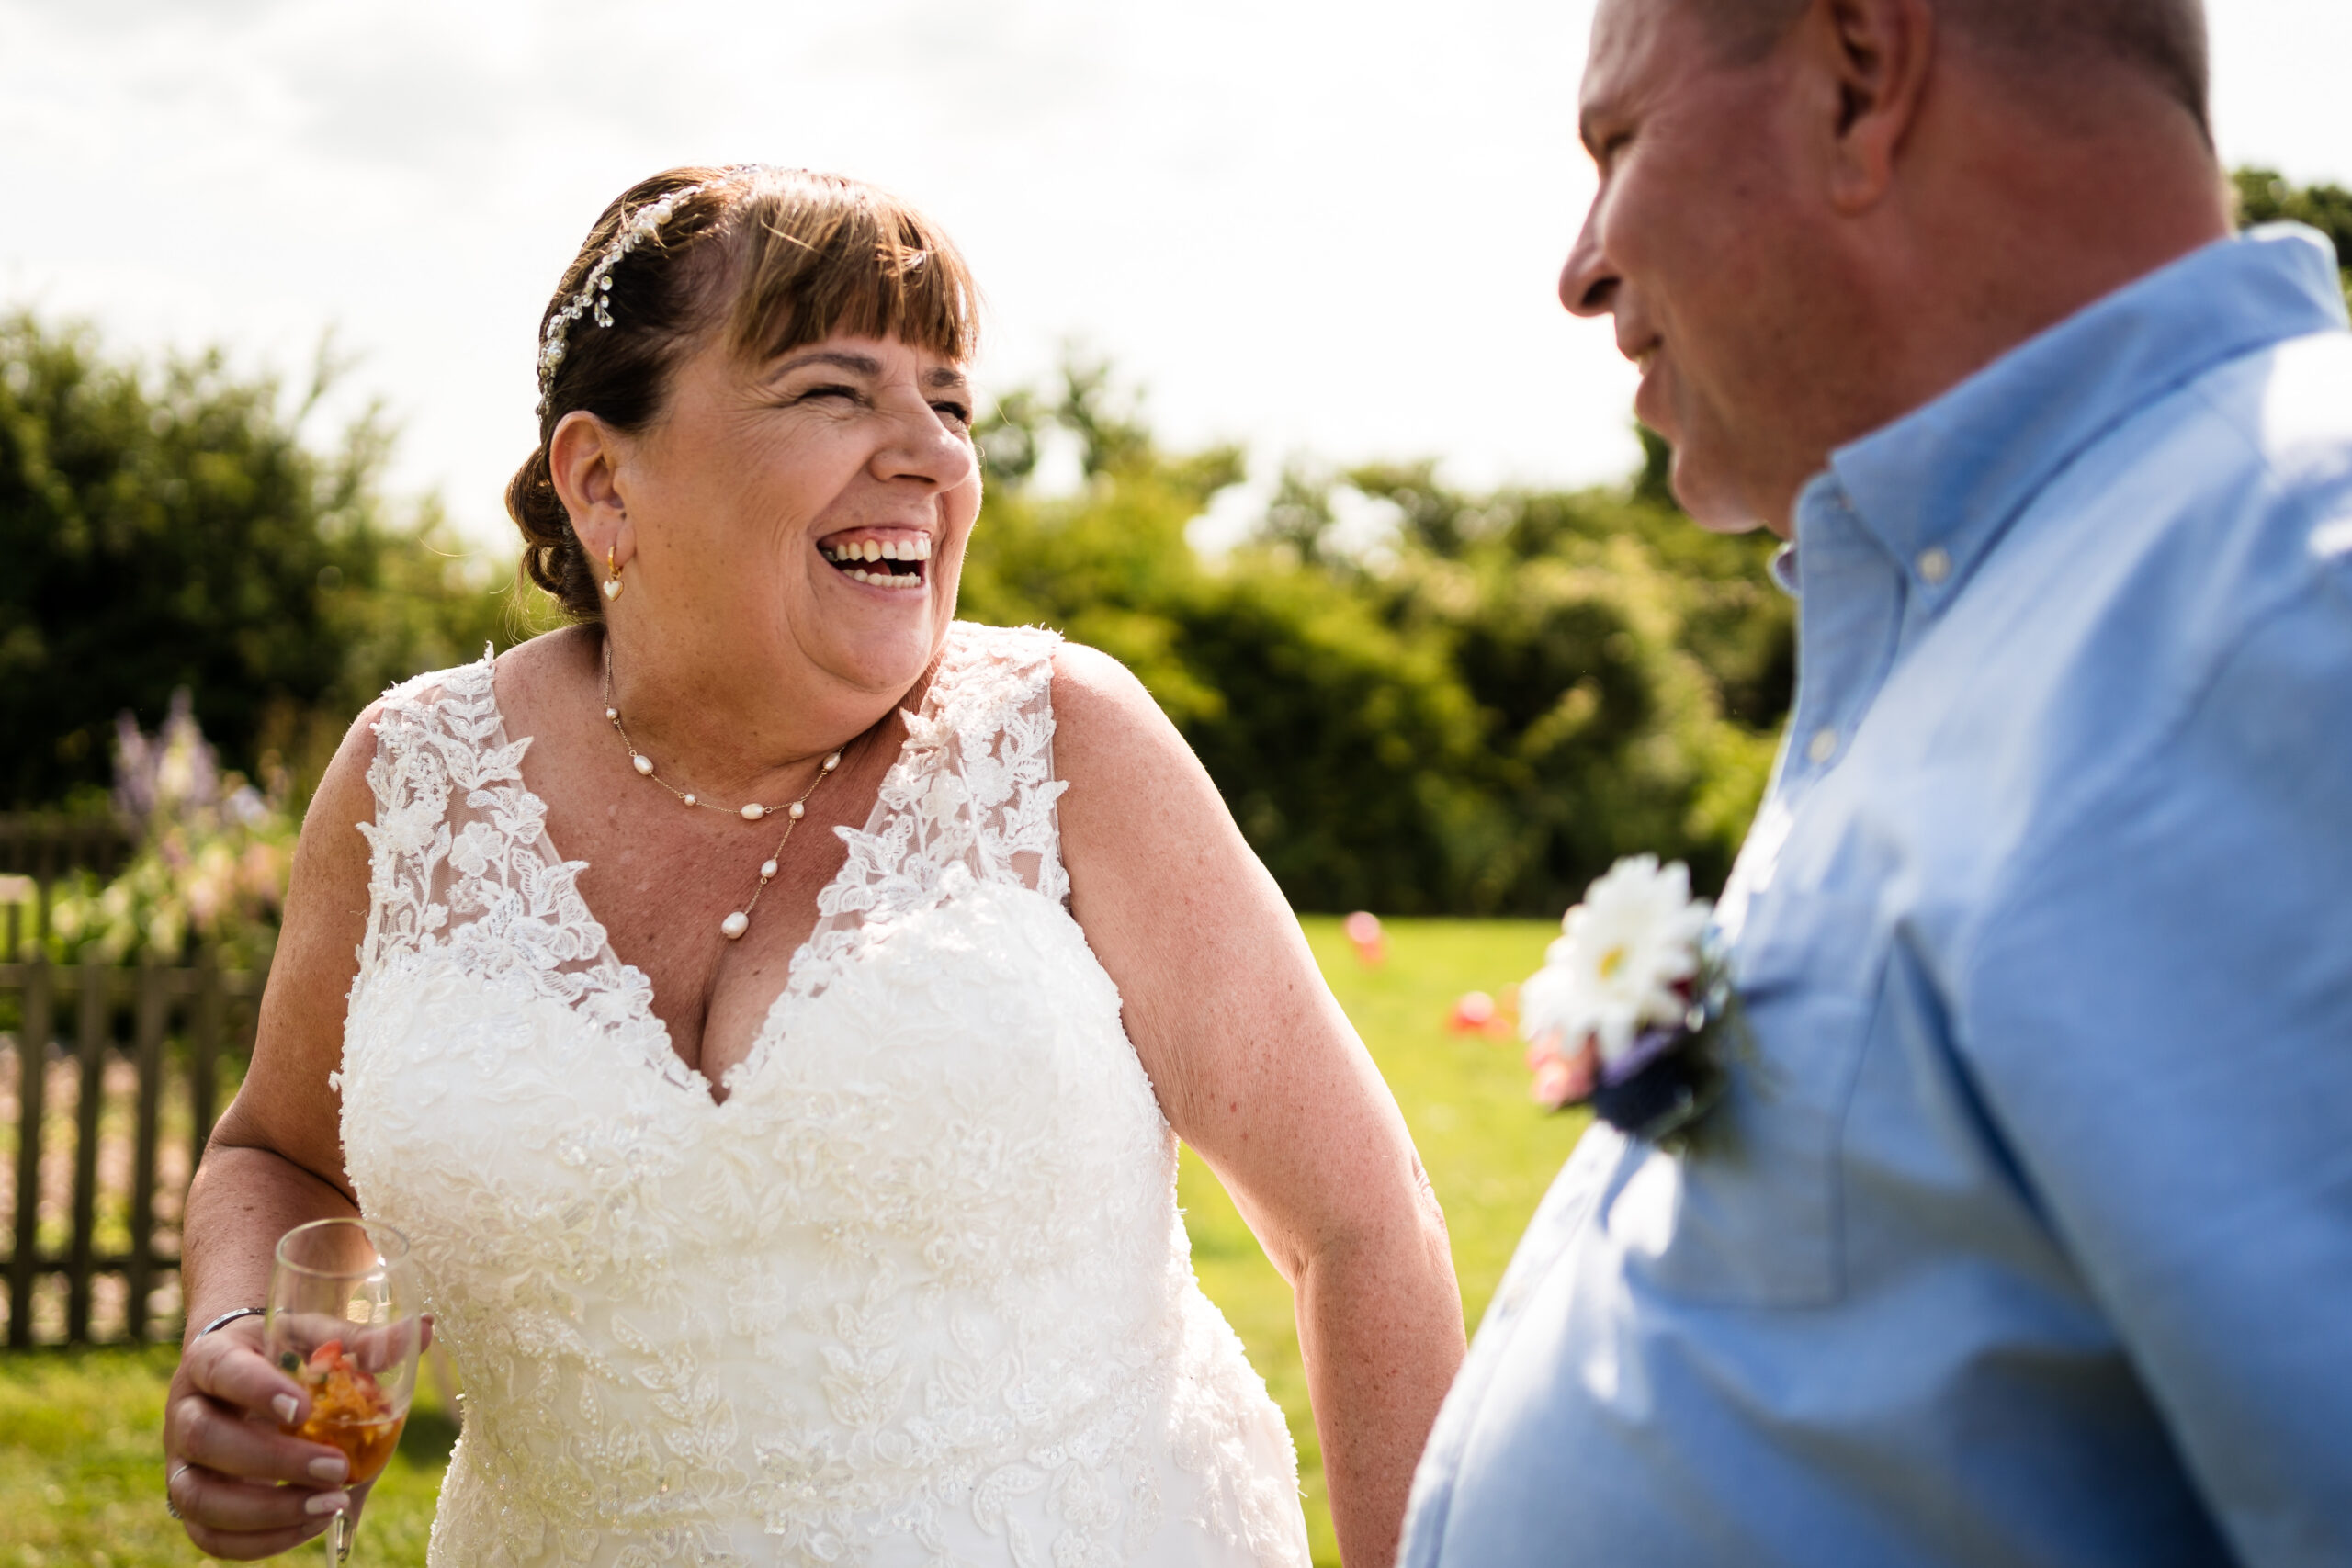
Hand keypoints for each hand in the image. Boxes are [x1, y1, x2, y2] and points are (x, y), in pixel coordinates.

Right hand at [162, 1314, 360, 1558]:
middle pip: (206, 1439)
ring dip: (266, 1511)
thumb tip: (420, 1330)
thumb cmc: (286, 1352)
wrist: (246, 1372)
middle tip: (337, 1468)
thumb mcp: (317, 1333)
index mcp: (212, 1358)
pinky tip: (312, 1526)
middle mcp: (185, 1410)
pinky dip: (260, 1541)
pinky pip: (208, 1535)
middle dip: (273, 1461)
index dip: (257, 1391)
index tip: (303, 1409)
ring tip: (331, 1506)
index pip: (222, 1371)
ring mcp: (182, 1462)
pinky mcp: (191, 1501)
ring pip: (197, 1497)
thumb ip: (361, 1337)